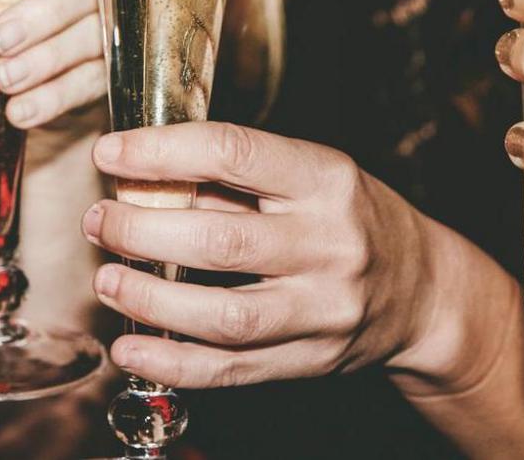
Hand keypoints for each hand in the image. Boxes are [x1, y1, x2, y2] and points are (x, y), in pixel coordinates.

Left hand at [0, 0, 105, 127]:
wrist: (48, 57)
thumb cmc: (14, 0)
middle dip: (44, 14)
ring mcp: (116, 24)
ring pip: (91, 38)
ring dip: (46, 60)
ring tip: (3, 78)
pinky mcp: (113, 69)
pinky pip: (90, 83)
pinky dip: (55, 98)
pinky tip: (21, 110)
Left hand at [82, 122, 451, 387]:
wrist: (422, 292)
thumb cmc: (348, 218)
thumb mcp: (306, 175)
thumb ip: (230, 179)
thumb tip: (136, 178)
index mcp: (327, 180)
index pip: (234, 154)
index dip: (161, 151)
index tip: (109, 153)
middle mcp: (329, 245)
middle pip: (220, 243)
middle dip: (142, 232)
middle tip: (100, 221)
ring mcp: (321, 312)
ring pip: (223, 316)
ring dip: (149, 301)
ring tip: (108, 281)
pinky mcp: (308, 362)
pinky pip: (229, 371)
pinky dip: (170, 364)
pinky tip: (129, 349)